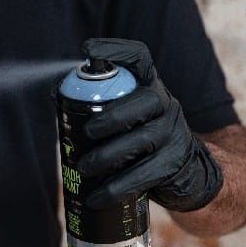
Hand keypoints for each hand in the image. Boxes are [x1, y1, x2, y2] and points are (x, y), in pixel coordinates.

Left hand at [77, 38, 223, 211]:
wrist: (189, 174)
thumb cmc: (142, 140)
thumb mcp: (128, 118)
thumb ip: (101, 105)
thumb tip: (57, 96)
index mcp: (149, 87)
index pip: (140, 58)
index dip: (116, 50)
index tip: (88, 50)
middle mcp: (166, 105)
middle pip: (145, 101)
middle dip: (113, 115)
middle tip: (87, 131)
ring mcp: (174, 134)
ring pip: (143, 140)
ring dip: (109, 155)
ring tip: (85, 168)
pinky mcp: (175, 164)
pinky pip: (145, 174)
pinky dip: (118, 187)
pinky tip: (98, 196)